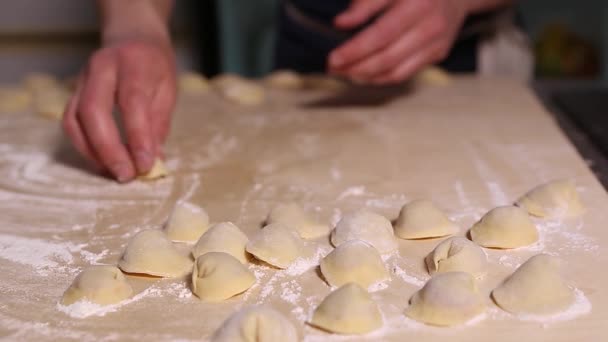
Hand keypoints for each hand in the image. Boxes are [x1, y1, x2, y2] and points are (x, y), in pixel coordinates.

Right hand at [63, 38, 175, 181]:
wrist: (132, 37)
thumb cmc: (154, 65)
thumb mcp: (168, 89)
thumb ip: (159, 123)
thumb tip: (153, 159)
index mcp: (132, 63)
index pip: (131, 101)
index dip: (137, 136)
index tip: (146, 164)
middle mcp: (101, 67)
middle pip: (93, 110)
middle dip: (108, 148)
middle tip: (126, 175)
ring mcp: (82, 79)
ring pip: (74, 118)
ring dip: (92, 151)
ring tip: (114, 172)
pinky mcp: (73, 92)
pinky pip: (70, 122)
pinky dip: (84, 146)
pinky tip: (102, 161)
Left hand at [328, 0, 469, 83]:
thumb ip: (367, 2)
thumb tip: (341, 22)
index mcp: (418, 4)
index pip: (380, 35)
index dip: (355, 50)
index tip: (332, 58)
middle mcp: (430, 27)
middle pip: (387, 58)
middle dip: (355, 67)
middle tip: (332, 69)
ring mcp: (436, 44)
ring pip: (395, 72)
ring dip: (365, 76)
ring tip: (344, 73)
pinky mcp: (437, 54)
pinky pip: (404, 74)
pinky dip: (381, 77)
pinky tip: (364, 74)